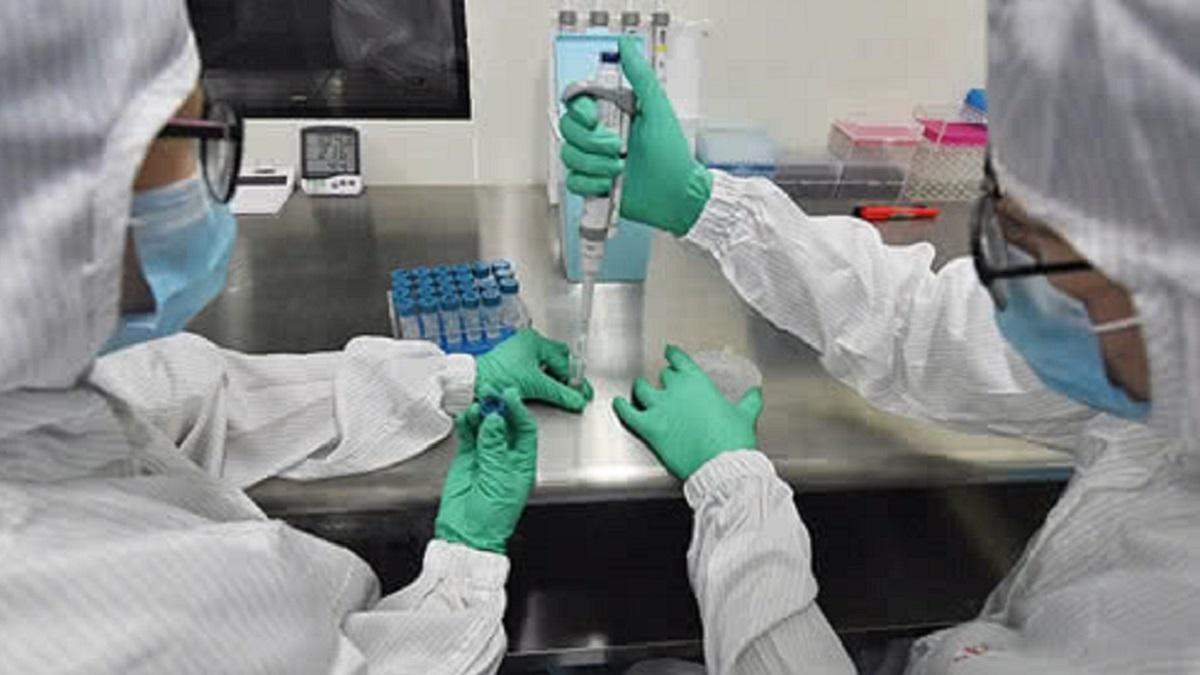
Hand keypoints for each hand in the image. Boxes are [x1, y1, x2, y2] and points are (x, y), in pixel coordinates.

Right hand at [435, 388, 537, 553]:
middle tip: (490, 391)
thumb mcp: (497, 479)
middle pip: (504, 424)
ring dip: (481, 414)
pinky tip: (465, 417)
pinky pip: (469, 437)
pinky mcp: (468, 460)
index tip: (509, 394)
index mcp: (523, 463)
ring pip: (485, 428)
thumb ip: (493, 447)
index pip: (524, 429)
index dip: (517, 410)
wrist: (466, 534)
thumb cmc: (492, 518)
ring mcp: (486, 457)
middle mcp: (506, 457)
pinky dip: (466, 425)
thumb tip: (494, 421)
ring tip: (475, 405)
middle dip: (498, 407)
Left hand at [475, 328, 593, 410]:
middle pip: (557, 358)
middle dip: (567, 375)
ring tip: (561, 392)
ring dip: (555, 377)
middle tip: (575, 390)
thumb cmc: (496, 376)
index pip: (564, 362)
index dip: (575, 380)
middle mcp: (527, 343)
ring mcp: (518, 352)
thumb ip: (560, 393)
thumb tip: (576, 400)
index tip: (582, 393)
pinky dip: (543, 378)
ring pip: (545, 363)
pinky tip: (544, 389)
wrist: (472, 383)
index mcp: (535, 341)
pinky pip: (534, 368)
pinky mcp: (511, 363)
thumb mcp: (535, 385)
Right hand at [558, 36, 712, 235]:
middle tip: (617, 148)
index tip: (594, 119)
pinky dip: (590, 183)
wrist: (676, 194)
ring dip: (594, 164)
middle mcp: (600, 135)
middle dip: (592, 141)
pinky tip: (609, 184)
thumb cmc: (672, 155)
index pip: (577, 102)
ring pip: (569, 156)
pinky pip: (573, 180)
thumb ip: (640, 76)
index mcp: (613, 113)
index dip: (579, 110)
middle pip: (569, 129)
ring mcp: (594, 160)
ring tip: (619, 169)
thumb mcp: (658, 110)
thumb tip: (625, 46)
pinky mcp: (592, 183)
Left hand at [614, 345, 763, 478]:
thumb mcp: (744, 416)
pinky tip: (618, 404)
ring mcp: (660, 408)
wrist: (723, 465)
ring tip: (639, 388)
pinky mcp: (649, 428)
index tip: (670, 353)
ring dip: (640, 389)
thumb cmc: (733, 441)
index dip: (673, 355)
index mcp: (698, 382)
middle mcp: (676, 390)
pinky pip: (628, 413)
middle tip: (664, 381)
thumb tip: (755, 394)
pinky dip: (621, 407)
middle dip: (664, 379)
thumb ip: (748, 402)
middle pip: (663, 376)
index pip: (679, 360)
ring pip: (642, 389)